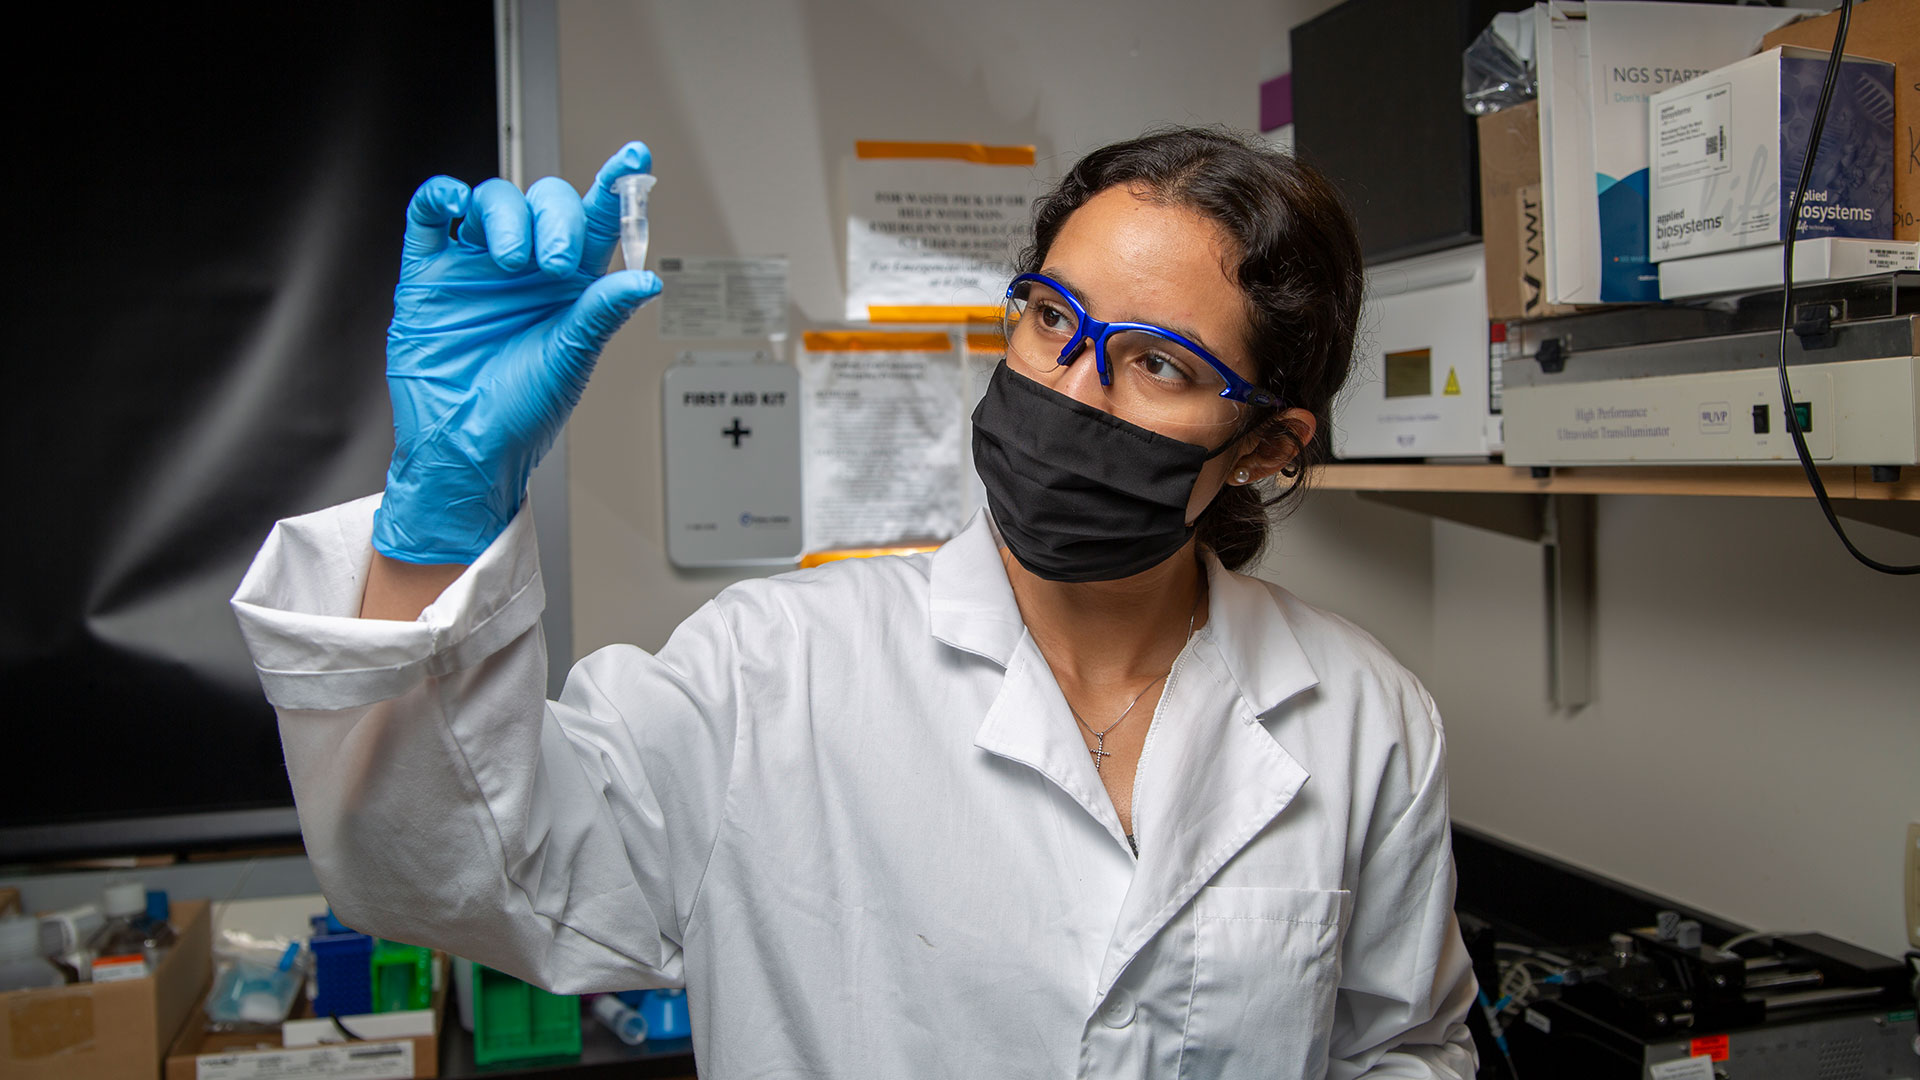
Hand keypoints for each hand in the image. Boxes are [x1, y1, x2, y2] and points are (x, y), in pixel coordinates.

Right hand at [370, 142, 661, 563]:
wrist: (464, 446)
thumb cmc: (522, 410)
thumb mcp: (572, 359)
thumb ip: (602, 312)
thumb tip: (646, 280)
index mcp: (570, 284)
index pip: (597, 222)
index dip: (616, 186)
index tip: (636, 159)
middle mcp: (526, 266)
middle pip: (545, 202)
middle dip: (555, 220)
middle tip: (553, 263)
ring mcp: (476, 265)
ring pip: (493, 200)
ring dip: (506, 218)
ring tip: (511, 262)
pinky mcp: (430, 272)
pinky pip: (431, 216)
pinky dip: (442, 197)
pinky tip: (454, 202)